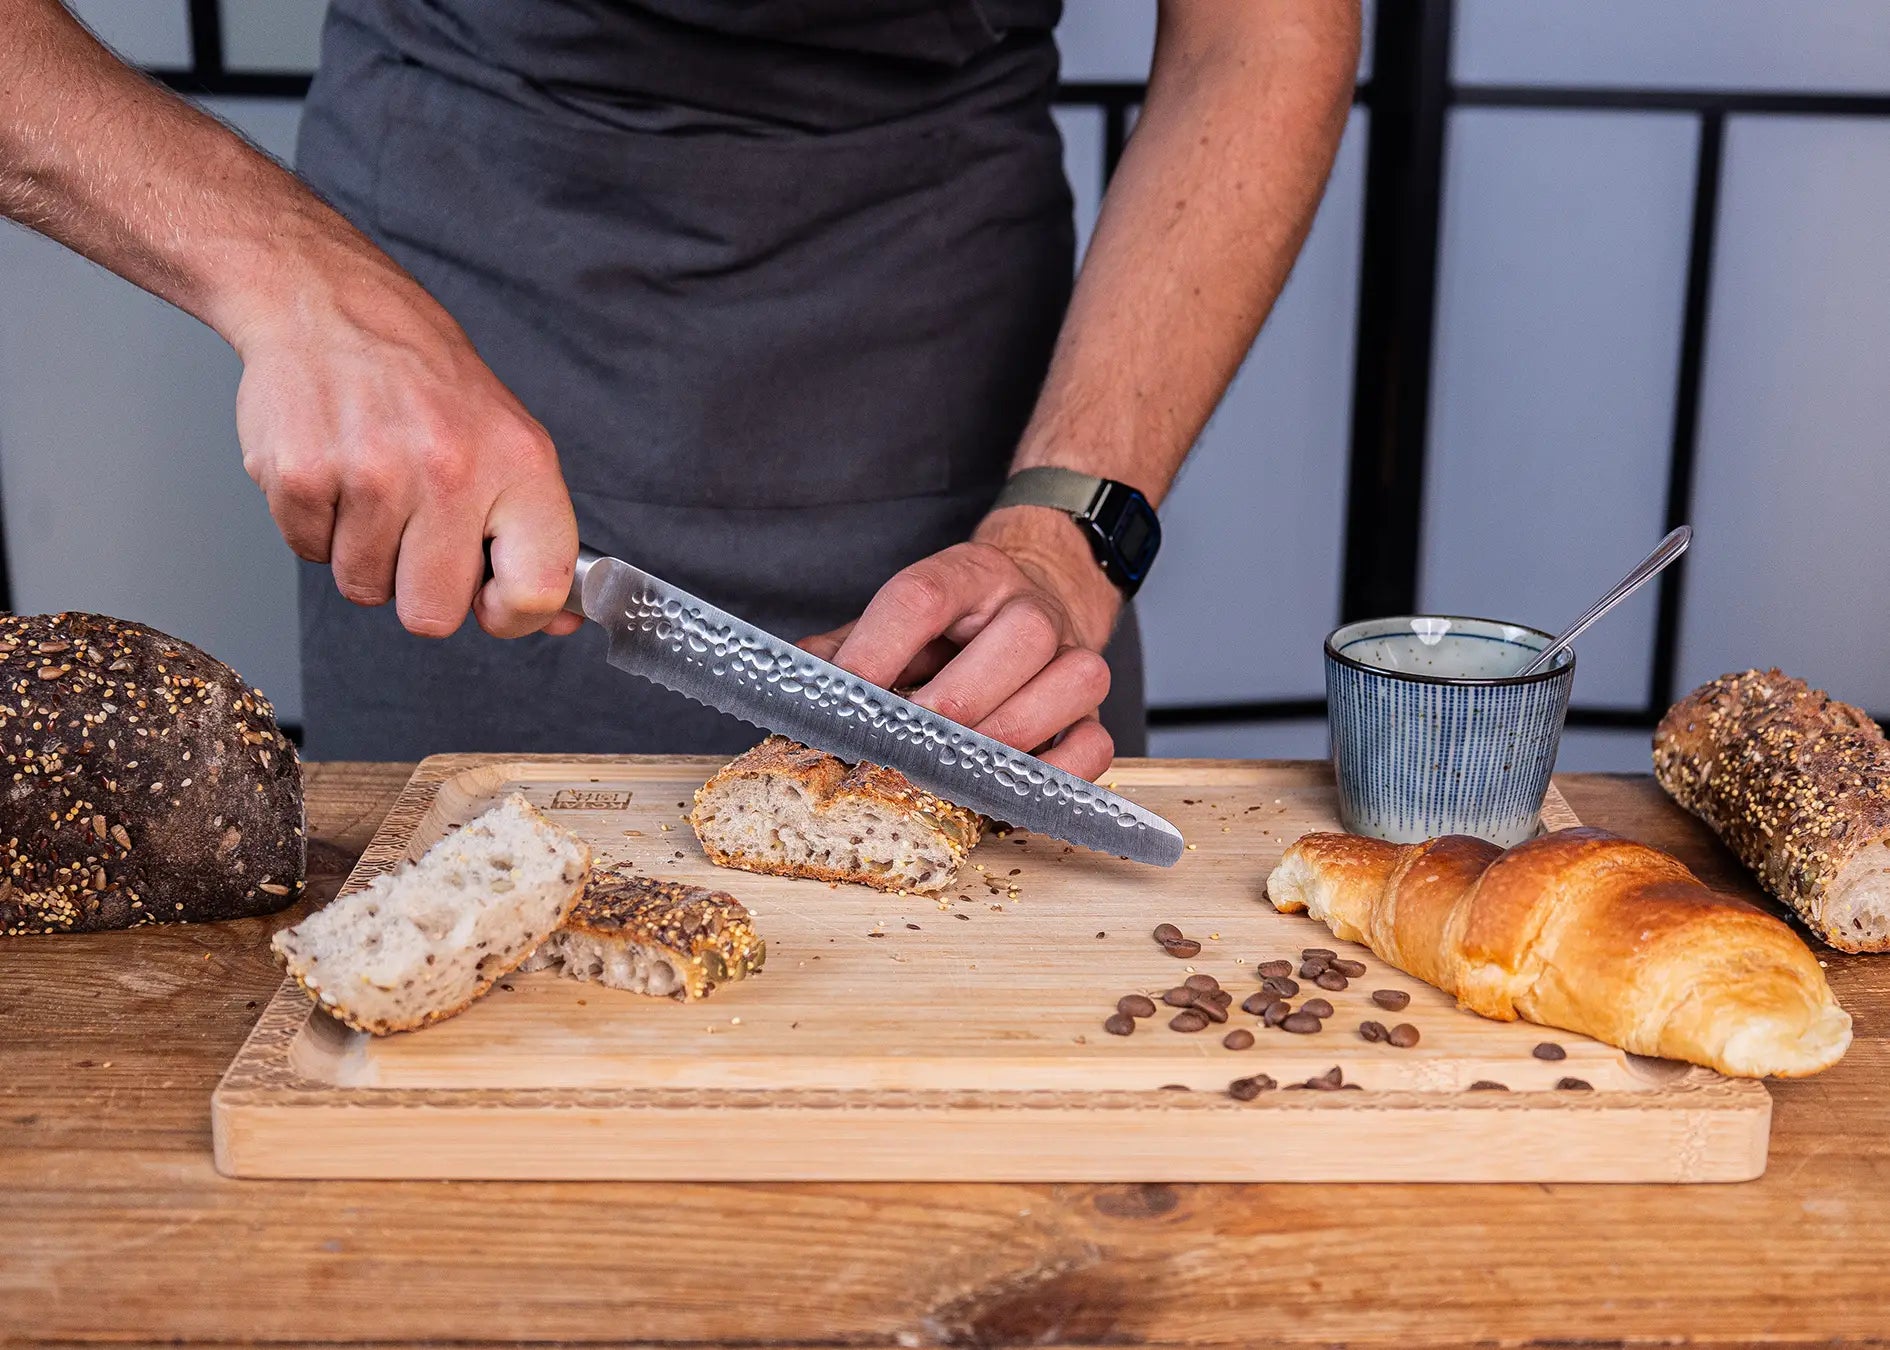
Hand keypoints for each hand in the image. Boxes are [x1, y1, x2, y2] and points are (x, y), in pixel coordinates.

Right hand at [228, 245, 580, 638]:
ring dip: (364, 551)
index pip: (536, 590)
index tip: (491, 600)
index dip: (512, 616)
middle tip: (416, 532)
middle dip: (420, 589)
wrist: (332, 305)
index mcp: (520, 465)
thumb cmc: (427, 382)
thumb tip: (563, 619)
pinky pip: (309, 553)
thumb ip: (536, 535)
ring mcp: (371, 473)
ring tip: (373, 484)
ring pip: (364, 587)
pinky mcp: (301, 475)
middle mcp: (450, 469)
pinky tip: (334, 469)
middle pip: (433, 616)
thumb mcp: (511, 444)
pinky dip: (317, 525)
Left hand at [801, 507, 1123, 779]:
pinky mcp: (1094, 713)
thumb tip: (799, 687)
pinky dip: (1057, 774)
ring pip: (1074, 681)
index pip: (924, 596)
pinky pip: (1097, 744)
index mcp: (969, 575)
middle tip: (907, 744)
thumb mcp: (896, 624)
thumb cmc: (953, 629)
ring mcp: (1073, 656)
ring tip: (957, 767)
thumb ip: (847, 649)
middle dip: (956, 701)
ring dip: (1011, 733)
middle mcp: (1030, 608)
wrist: (1039, 601)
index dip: (881, 646)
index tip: (845, 693)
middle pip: (1018, 638)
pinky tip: (1008, 786)